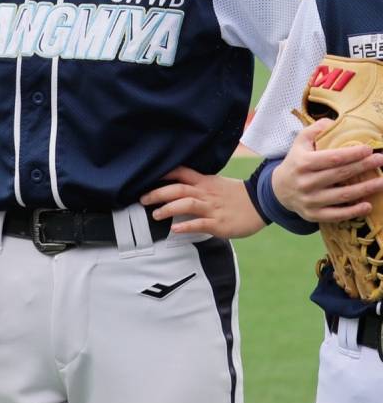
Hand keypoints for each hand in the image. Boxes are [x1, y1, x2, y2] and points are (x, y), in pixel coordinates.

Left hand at [140, 166, 265, 237]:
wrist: (261, 203)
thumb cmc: (238, 196)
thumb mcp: (217, 185)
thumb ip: (200, 186)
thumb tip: (182, 190)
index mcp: (205, 182)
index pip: (181, 173)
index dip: (164, 174)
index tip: (148, 178)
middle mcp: (205, 193)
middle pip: (178, 189)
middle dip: (158, 193)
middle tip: (142, 199)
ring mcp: (212, 208)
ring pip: (186, 204)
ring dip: (168, 209)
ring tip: (155, 214)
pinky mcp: (219, 223)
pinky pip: (200, 223)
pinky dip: (186, 226)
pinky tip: (175, 230)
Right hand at [272, 118, 382, 221]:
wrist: (279, 189)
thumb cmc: (296, 162)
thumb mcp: (300, 142)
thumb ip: (315, 130)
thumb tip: (333, 121)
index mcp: (303, 162)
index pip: (332, 158)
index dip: (352, 154)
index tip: (368, 149)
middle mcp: (306, 182)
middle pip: (340, 174)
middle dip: (363, 167)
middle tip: (381, 160)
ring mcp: (310, 200)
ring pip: (343, 195)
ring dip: (365, 189)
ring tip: (382, 182)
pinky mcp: (313, 215)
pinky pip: (337, 215)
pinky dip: (354, 211)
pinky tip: (368, 205)